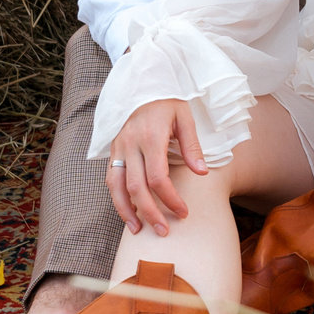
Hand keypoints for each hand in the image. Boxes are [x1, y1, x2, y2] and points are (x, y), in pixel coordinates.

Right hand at [108, 98, 206, 235]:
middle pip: (136, 187)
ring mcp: (118, 147)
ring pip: (117, 186)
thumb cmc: (167, 100)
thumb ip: (192, 146)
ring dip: (127, 211)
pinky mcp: (112, 150)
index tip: (183, 212)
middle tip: (164, 231)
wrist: (141, 81)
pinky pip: (111, 178)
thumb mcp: (184, 117)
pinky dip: (117, 198)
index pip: (158, 178)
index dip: (171, 199)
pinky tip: (128, 212)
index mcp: (151, 136)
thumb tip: (202, 173)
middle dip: (150, 213)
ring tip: (139, 230)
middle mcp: (130, 144)